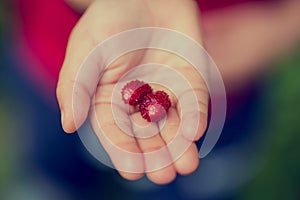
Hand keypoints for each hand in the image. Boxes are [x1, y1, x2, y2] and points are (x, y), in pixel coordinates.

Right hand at [57, 0, 207, 183]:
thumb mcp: (86, 50)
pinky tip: (196, 131)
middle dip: (156, 155)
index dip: (124, 152)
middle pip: (147, 135)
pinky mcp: (189, 80)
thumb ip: (75, 86)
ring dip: (180, 145)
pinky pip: (193, 102)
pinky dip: (195, 116)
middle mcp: (138, 101)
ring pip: (172, 125)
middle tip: (164, 175)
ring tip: (186, 165)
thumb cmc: (110, 19)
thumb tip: (68, 125)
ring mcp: (165, 92)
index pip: (116, 132)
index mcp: (110, 98)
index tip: (133, 171)